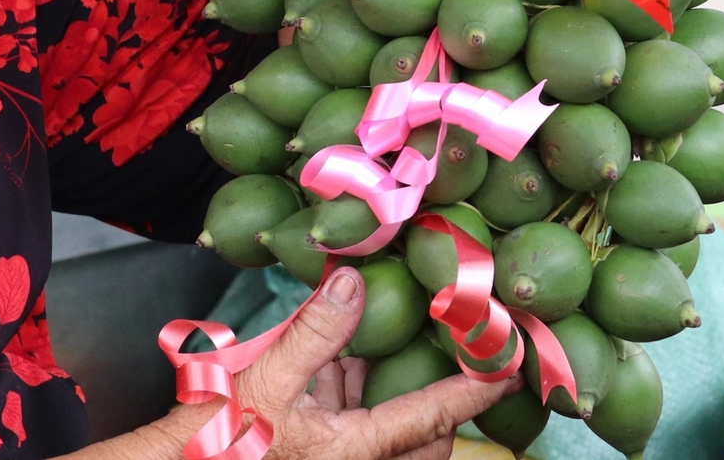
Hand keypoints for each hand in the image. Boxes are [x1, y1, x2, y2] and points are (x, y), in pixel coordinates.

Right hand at [144, 267, 515, 459]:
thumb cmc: (215, 434)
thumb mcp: (264, 375)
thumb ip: (314, 332)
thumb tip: (354, 282)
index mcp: (351, 452)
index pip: (429, 419)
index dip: (472, 391)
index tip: (508, 368)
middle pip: (423, 447)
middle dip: (443, 410)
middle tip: (457, 365)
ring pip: (389, 442)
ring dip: (393, 399)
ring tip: (392, 349)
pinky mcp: (310, 454)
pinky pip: (352, 431)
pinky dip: (354, 399)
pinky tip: (337, 360)